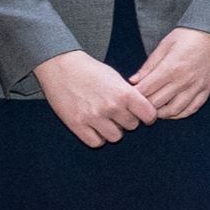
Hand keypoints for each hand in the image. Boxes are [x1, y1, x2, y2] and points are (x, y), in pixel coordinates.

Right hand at [29, 48, 157, 147]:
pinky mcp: (77, 124)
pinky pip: (96, 142)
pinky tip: (95, 127)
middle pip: (132, 126)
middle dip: (127, 120)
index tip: (142, 115)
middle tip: (118, 113)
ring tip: (106, 120)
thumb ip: (130, 94)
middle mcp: (111, 107)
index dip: (147, 115)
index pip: (148, 115)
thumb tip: (144, 110)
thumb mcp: (116, 78)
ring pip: (115, 137)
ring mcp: (93, 117)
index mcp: (124, 93)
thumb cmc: (90, 70)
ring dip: (113, 130)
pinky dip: (97, 137)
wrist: (61, 66)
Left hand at [125, 26, 209, 120]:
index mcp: (170, 68)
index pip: (146, 90)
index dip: (134, 96)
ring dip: (160, 113)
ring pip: (174, 110)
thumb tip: (134, 81)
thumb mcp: (165, 45)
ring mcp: (196, 87)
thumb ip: (149, 65)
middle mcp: (183, 81)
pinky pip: (192, 109)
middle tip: (137, 105)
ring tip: (153, 109)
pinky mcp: (206, 90)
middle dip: (144, 106)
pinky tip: (171, 112)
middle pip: (157, 103)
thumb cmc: (189, 35)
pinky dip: (179, 114)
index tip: (128, 96)